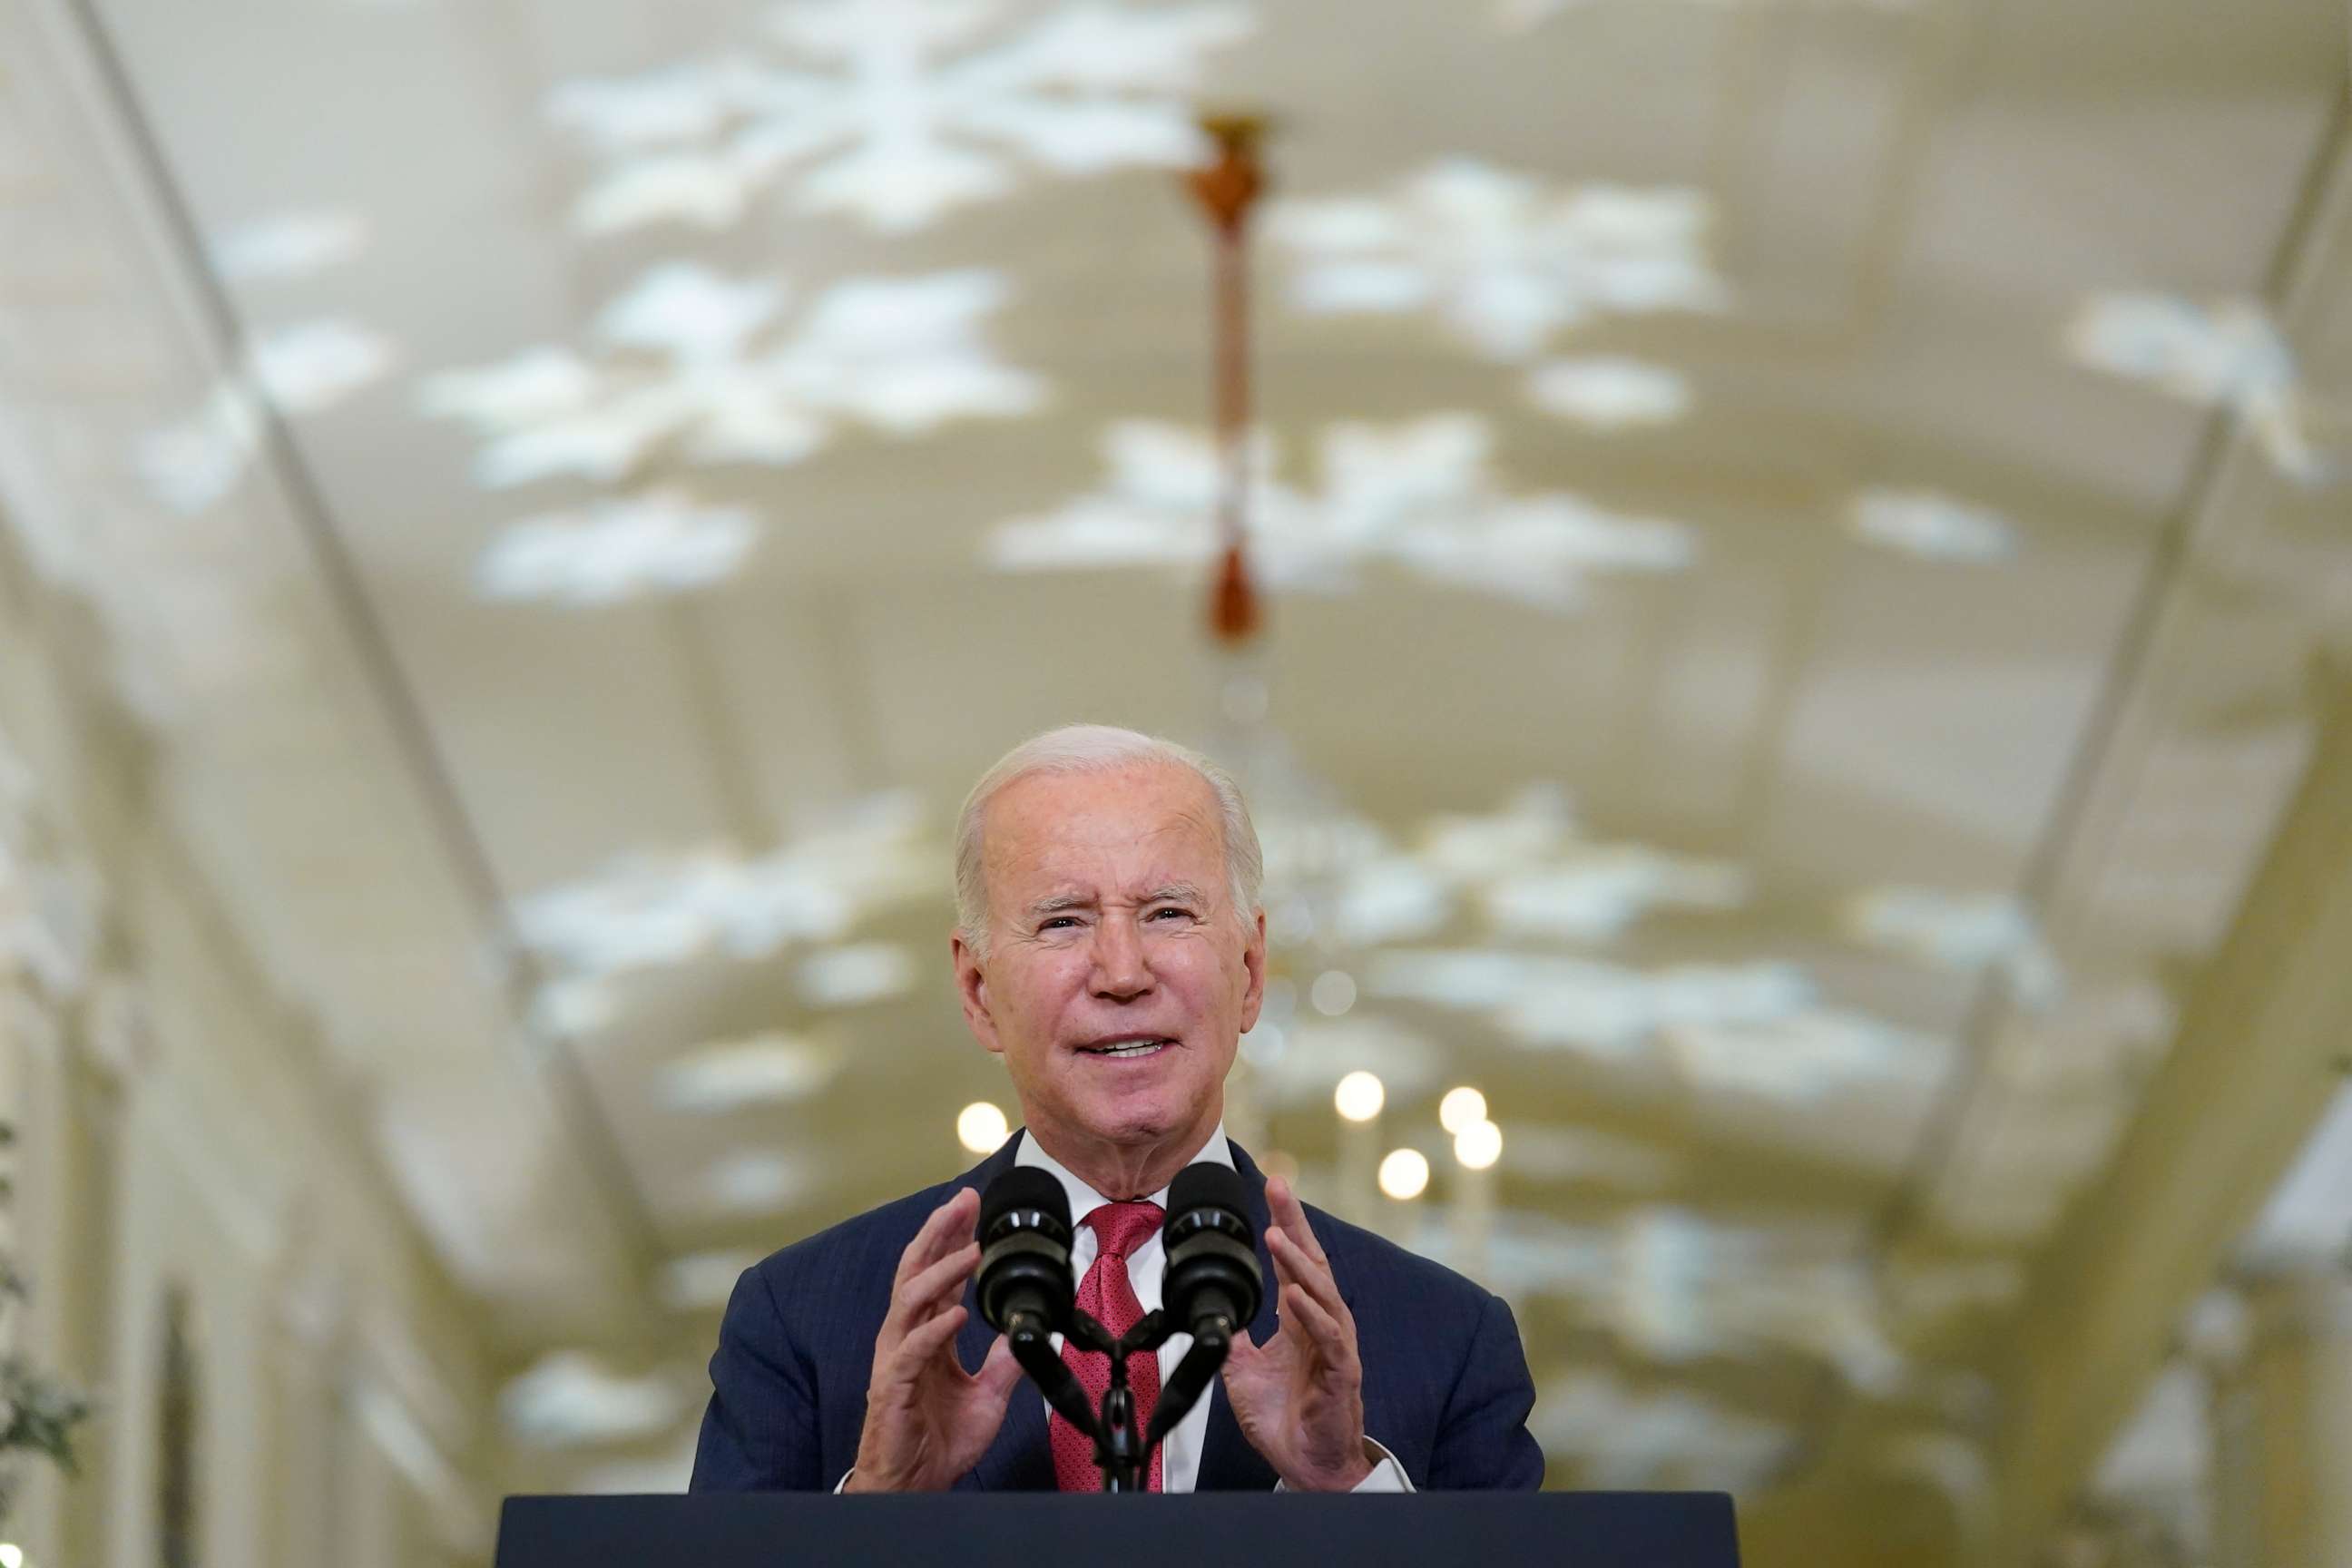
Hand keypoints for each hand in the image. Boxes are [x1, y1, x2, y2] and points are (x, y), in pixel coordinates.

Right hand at [844, 1187, 1022, 1491]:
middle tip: (962, 1203)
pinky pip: (910, 1350)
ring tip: (970, 1250)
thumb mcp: (988, 1396)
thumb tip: (1028, 1332)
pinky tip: (957, 1314)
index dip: (953, 1240)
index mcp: (928, 1337)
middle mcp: (908, 1338)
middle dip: (939, 1233)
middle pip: (917, 1271)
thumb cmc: (938, 1442)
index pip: (939, 1276)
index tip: (972, 1208)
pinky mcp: (891, 1386)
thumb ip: (1004, 1361)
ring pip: (911, 1300)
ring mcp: (896, 1360)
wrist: (914, 1485)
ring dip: (942, 1271)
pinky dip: (934, 1329)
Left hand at [1218, 1175, 1373, 1490]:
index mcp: (1301, 1320)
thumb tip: (1210, 1309)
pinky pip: (1330, 1337)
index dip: (1286, 1223)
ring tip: (1277, 1235)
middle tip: (1279, 1188)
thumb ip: (1232, 1336)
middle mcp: (1321, 1325)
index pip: (1295, 1261)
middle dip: (1296, 1223)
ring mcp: (1334, 1347)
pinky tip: (1295, 1296)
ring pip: (1323, 1293)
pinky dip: (1313, 1314)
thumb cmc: (1285, 1419)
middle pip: (1312, 1263)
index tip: (1273, 1187)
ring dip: (1298, 1263)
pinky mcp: (1341, 1374)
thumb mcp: (1243, 1370)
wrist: (1305, 1464)